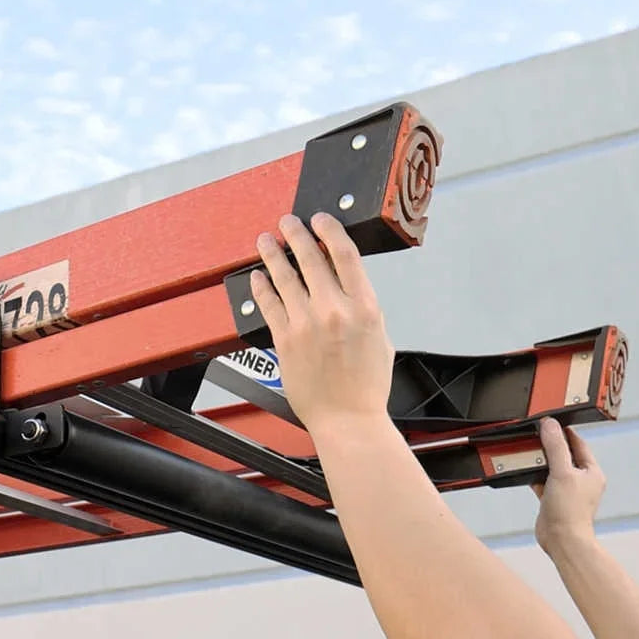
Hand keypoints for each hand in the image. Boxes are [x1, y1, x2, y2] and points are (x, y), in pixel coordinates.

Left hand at [250, 213, 393, 438]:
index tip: (320, 219)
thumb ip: (363, 308)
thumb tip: (347, 287)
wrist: (347, 419)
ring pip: (284, 276)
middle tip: (287, 222)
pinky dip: (262, 287)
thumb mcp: (380, 337)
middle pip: (310, 258)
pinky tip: (258, 277)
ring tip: (265, 240)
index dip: (329, 230)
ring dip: (272, 253)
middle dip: (296, 233)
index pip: (345, 253)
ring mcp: (306, 324)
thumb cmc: (365, 386)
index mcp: (364, 307)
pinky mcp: (284, 340)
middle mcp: (334, 310)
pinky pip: (268, 304)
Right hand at [532, 417, 605, 554]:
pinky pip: (542, 482)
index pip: (578, 444)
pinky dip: (533, 476)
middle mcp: (581, 480)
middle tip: (535, 435)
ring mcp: (566, 490)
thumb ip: (555, 447)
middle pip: (563, 455)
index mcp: (591, 472)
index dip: (564, 432)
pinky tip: (523, 472)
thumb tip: (550, 425)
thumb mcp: (562, 472)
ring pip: (551, 468)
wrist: (562, 540)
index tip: (550, 423)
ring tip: (527, 452)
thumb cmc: (570, 511)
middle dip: (549, 445)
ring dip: (539, 461)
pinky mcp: (553, 499)